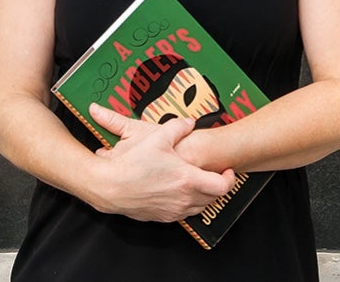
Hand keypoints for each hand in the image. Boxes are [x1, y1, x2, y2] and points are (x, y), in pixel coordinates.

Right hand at [88, 103, 235, 222]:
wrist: (110, 186)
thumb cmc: (133, 163)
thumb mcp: (158, 136)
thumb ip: (178, 127)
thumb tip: (190, 123)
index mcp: (187, 179)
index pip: (221, 186)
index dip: (229, 178)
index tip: (227, 170)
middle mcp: (183, 199)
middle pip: (213, 198)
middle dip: (217, 185)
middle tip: (215, 173)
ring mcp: (173, 211)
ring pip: (199, 207)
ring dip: (203, 195)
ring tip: (198, 181)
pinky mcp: (162, 217)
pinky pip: (183, 213)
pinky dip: (187, 203)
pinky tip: (179, 190)